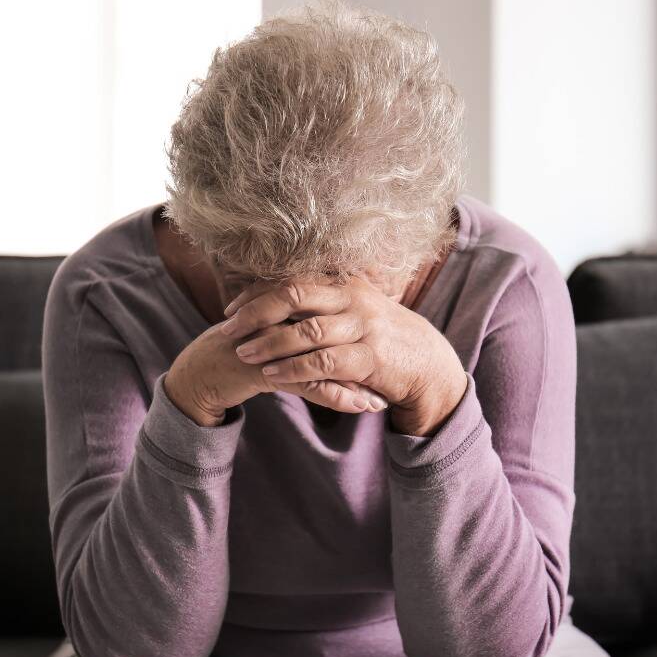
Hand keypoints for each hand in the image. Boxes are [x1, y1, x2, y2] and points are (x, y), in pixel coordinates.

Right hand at [165, 317, 391, 426]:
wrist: (199, 370)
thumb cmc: (242, 352)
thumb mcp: (279, 339)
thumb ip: (308, 334)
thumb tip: (344, 341)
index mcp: (290, 303)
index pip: (338, 318)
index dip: (366, 338)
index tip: (393, 359)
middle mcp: (282, 315)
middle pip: (337, 334)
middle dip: (368, 360)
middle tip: (395, 381)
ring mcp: (270, 338)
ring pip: (325, 358)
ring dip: (356, 382)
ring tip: (380, 402)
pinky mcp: (260, 364)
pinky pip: (305, 381)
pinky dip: (335, 396)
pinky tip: (356, 408)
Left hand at [219, 274, 467, 435]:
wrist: (429, 365)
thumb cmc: (384, 339)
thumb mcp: (357, 311)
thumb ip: (324, 303)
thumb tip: (278, 299)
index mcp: (345, 283)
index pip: (292, 280)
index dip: (256, 293)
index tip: (230, 308)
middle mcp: (353, 298)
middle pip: (293, 295)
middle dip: (255, 312)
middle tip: (226, 329)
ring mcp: (363, 326)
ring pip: (306, 330)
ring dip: (270, 343)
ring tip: (243, 354)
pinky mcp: (370, 357)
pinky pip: (323, 361)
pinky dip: (294, 369)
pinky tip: (272, 377)